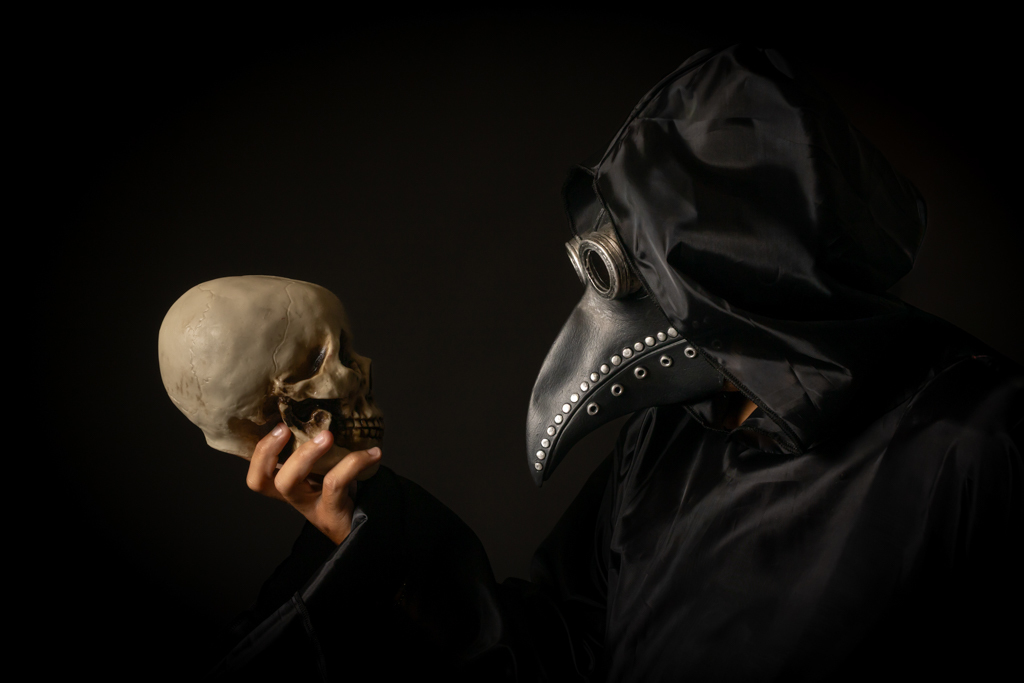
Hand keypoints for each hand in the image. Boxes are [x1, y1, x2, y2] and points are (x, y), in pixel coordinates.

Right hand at [246, 424, 381, 544]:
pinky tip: (373, 454)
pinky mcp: (331, 513)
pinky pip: (334, 484)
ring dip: (304, 454)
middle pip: (262, 480)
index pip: (256, 474)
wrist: (367, 530)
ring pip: (288, 483)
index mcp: (289, 485)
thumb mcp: (328, 470)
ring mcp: (310, 507)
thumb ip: (323, 450)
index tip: (275, 424)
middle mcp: (293, 497)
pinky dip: (353, 463)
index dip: (257, 453)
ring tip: (327, 436)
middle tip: (285, 428)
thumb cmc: (346, 493)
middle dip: (268, 451)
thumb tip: (332, 409)